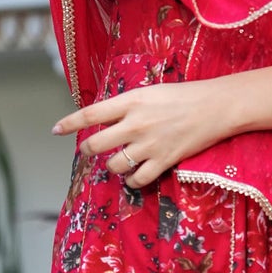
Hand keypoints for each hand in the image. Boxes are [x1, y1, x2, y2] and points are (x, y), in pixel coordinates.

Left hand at [54, 79, 242, 188]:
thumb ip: (126, 106)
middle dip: (88, 150)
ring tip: (120, 161)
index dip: (69, 123)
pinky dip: (132, 180)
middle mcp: (134, 124)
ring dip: (113, 166)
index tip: (56, 130)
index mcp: (130, 101)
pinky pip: (137, 179)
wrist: (215, 107)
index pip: (90, 114)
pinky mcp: (163, 161)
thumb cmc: (184, 95)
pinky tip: (134, 175)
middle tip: (90, 151)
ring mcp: (148, 144)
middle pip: (96, 144)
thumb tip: (106, 118)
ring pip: (114, 165)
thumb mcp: (150, 92)